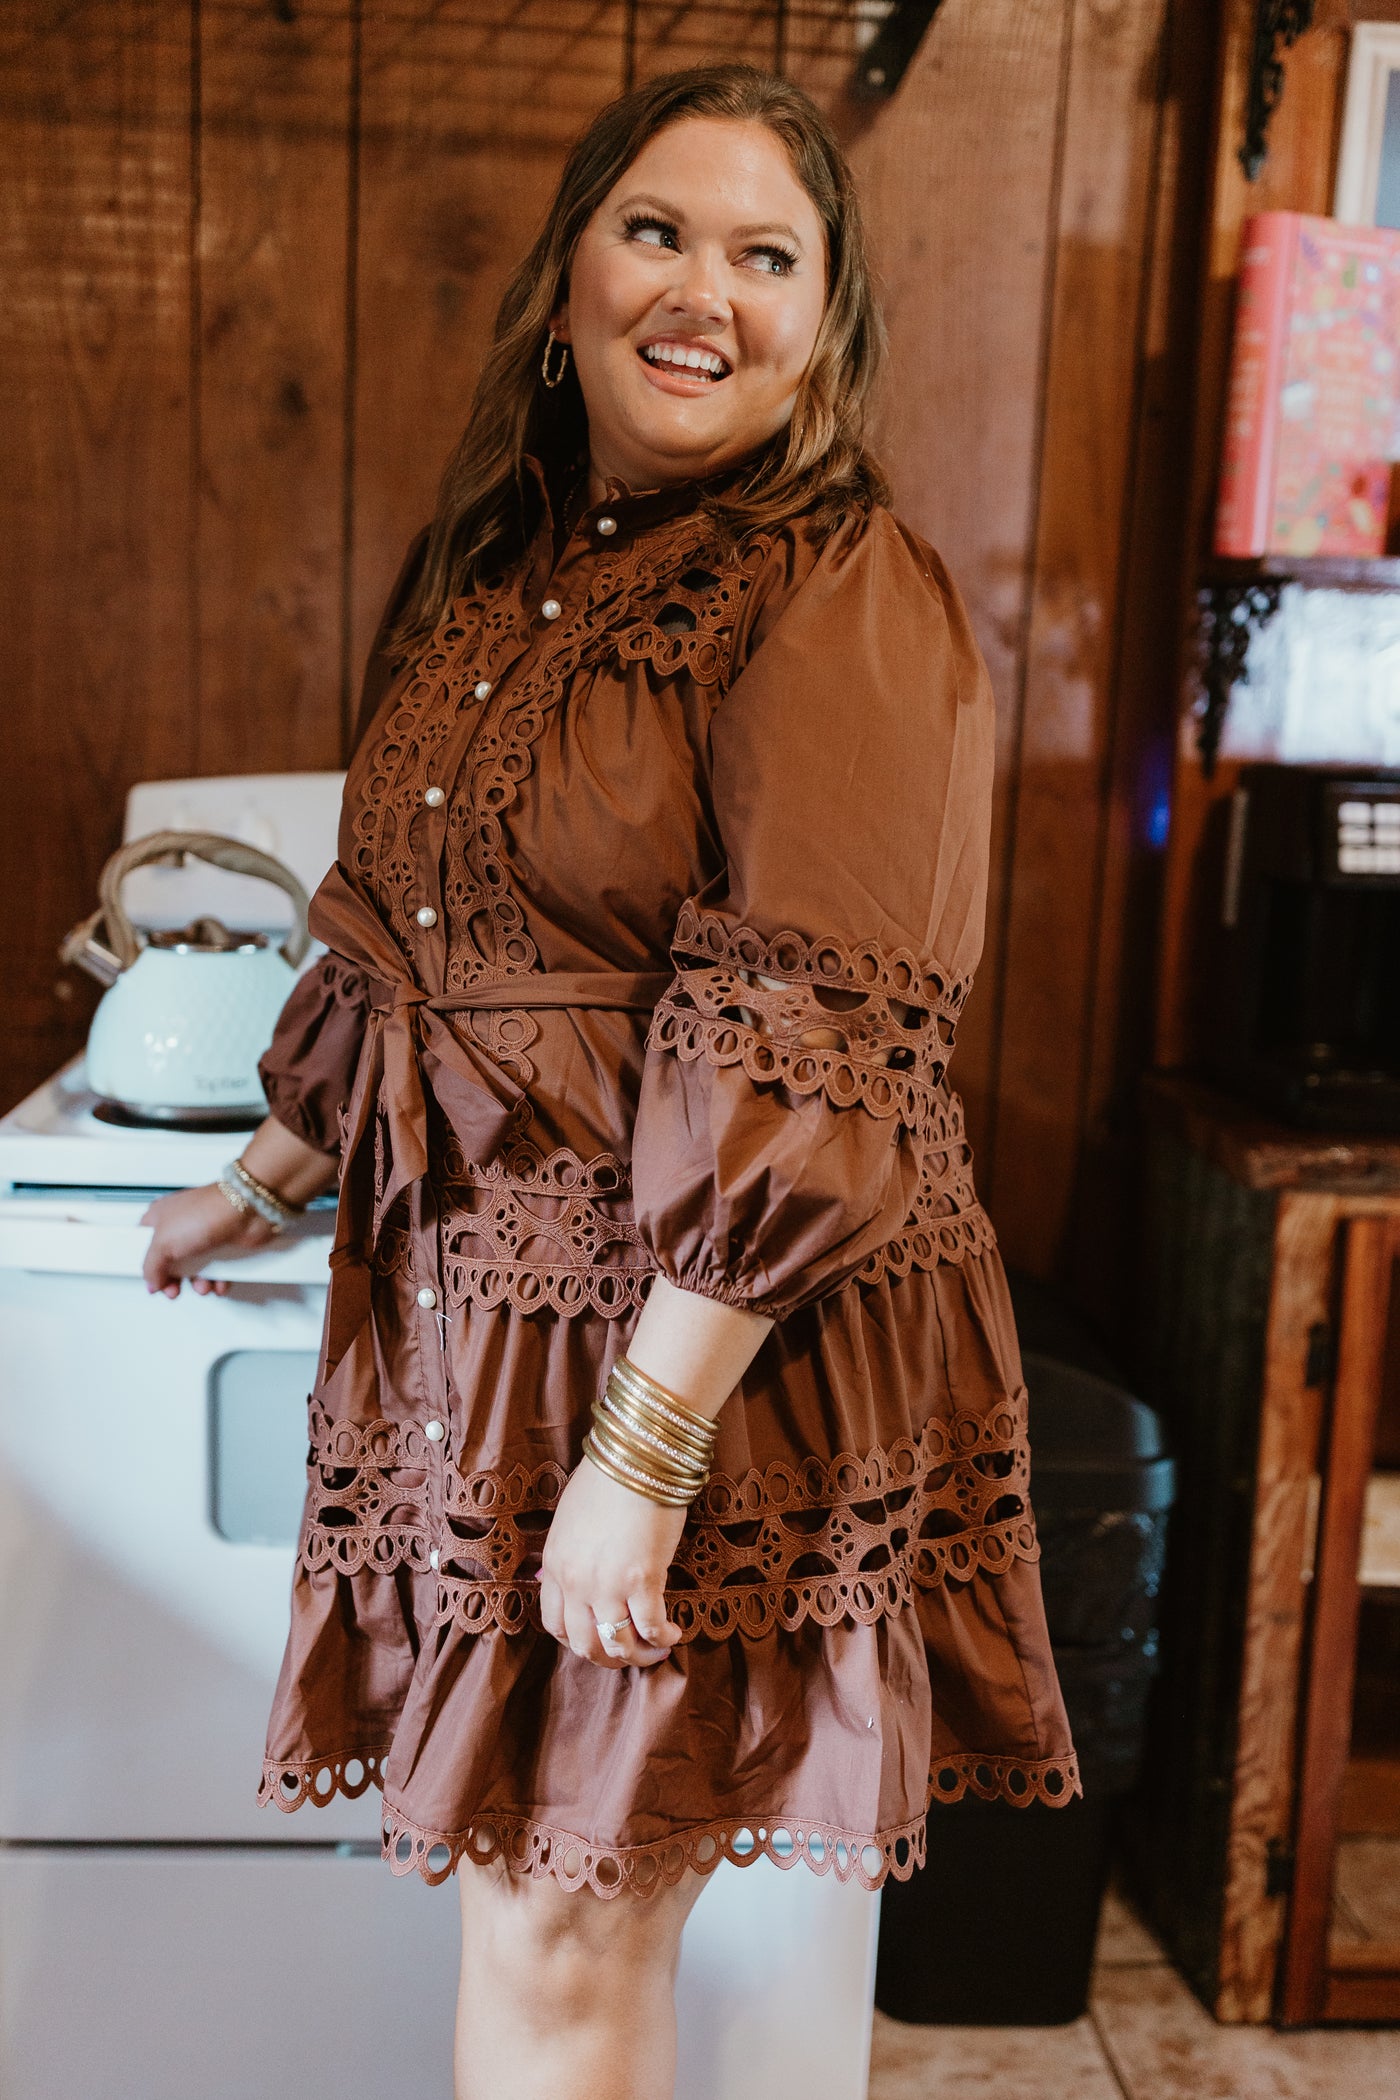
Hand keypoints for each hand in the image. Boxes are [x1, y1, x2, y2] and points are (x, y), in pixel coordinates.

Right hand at [140, 1183, 274, 1297]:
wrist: (247, 1211)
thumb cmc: (207, 1212)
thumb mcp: (163, 1243)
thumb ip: (151, 1267)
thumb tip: (152, 1283)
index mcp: (160, 1216)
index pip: (143, 1243)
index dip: (146, 1263)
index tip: (151, 1279)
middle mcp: (181, 1225)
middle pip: (170, 1261)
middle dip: (174, 1280)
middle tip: (175, 1288)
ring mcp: (203, 1235)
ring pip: (195, 1269)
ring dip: (199, 1283)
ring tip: (203, 1285)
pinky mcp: (224, 1245)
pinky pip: (217, 1270)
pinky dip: (218, 1281)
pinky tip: (218, 1282)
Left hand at [538, 1458, 686, 1669]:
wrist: (637, 1457)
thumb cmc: (609, 1479)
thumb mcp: (572, 1519)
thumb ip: (571, 1554)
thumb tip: (580, 1577)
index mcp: (555, 1564)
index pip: (554, 1624)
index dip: (577, 1641)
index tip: (598, 1639)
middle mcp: (575, 1581)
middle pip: (584, 1644)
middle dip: (608, 1657)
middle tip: (629, 1653)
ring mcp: (607, 1585)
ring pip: (617, 1644)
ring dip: (638, 1655)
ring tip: (656, 1649)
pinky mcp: (643, 1581)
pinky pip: (650, 1627)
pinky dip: (662, 1638)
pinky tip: (673, 1633)